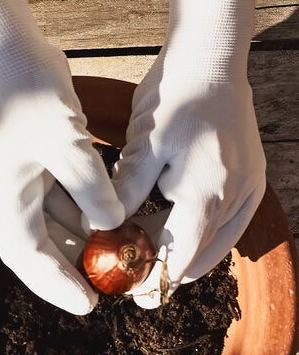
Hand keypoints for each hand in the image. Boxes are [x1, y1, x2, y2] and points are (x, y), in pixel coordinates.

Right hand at [0, 0, 123, 314]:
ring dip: (81, 240)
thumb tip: (114, 225)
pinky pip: (60, 198)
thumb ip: (91, 188)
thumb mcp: (66, 141)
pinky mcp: (35, 159)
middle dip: (70, 268)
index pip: (26, 255)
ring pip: (51, 223)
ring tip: (118, 257)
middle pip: (36, 246)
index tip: (89, 305)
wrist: (7, 47)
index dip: (56, 284)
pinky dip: (84, 211)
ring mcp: (19, 176)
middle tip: (107, 288)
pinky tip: (113, 218)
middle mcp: (6, 192)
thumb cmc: (29, 92)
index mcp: (2, 195)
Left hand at [113, 0, 265, 306]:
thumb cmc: (172, 97)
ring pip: (214, 244)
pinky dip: (199, 235)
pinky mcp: (252, 181)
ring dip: (183, 255)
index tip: (130, 294)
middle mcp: (236, 199)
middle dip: (166, 272)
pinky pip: (226, 225)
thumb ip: (126, 191)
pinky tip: (171, 233)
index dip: (153, 280)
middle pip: (199, 257)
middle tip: (133, 283)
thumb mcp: (141, 144)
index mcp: (206, 194)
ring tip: (147, 262)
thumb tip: (101, 229)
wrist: (212, 60)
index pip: (179, 258)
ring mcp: (250, 191)